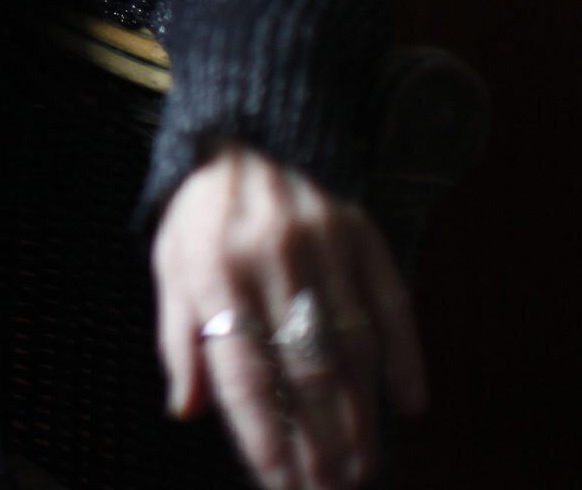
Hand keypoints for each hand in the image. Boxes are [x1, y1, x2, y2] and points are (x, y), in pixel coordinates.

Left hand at [152, 143, 426, 489]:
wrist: (246, 127)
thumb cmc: (201, 211)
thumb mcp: (170, 265)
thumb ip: (179, 338)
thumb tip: (186, 410)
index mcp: (213, 273)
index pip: (243, 372)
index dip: (264, 435)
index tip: (281, 483)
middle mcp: (271, 262)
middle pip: (304, 371)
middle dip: (320, 442)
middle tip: (332, 487)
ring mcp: (324, 246)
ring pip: (351, 347)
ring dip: (361, 415)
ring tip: (363, 466)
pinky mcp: (364, 233)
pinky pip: (392, 304)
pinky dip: (406, 357)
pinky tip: (411, 404)